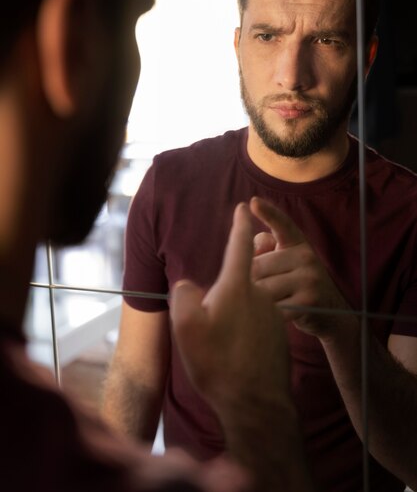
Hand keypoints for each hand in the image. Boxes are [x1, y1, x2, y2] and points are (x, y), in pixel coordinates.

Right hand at [170, 201, 290, 411]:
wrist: (255, 402)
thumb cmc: (217, 364)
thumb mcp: (186, 328)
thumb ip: (185, 295)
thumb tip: (190, 285)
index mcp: (238, 286)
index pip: (240, 245)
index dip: (240, 225)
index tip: (243, 208)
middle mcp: (260, 293)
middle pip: (250, 269)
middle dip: (241, 266)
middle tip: (226, 287)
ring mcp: (272, 313)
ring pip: (255, 294)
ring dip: (246, 295)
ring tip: (231, 315)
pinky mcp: (279, 331)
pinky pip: (262, 314)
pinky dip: (252, 317)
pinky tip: (240, 339)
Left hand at [250, 196, 351, 339]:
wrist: (331, 315)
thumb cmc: (296, 283)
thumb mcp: (285, 262)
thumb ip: (266, 249)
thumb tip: (252, 244)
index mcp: (298, 243)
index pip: (282, 224)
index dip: (268, 213)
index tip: (253, 202)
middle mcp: (306, 256)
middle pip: (257, 266)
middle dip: (251, 280)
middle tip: (264, 290)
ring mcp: (310, 278)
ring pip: (263, 288)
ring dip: (257, 300)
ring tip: (269, 304)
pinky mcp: (309, 301)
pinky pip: (273, 307)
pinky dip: (268, 315)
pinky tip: (274, 317)